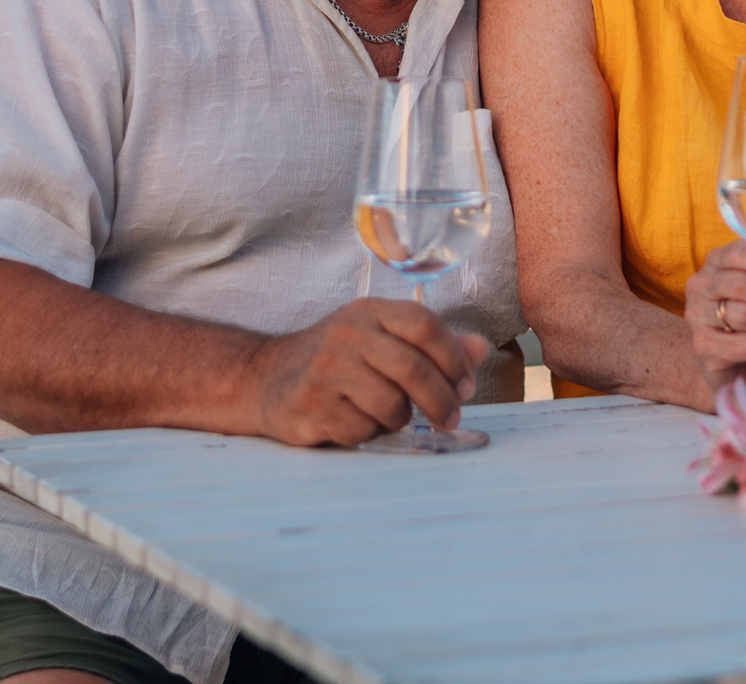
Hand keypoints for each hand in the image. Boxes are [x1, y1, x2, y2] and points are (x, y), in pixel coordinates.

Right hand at [247, 299, 488, 446]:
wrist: (265, 378)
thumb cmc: (337, 360)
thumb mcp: (381, 340)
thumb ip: (431, 345)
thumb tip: (480, 348)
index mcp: (370, 312)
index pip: (424, 324)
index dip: (454, 357)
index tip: (466, 385)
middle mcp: (347, 334)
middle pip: (413, 368)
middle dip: (441, 400)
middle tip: (451, 419)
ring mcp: (326, 369)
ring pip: (390, 405)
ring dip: (399, 419)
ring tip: (388, 415)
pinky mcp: (311, 404)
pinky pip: (361, 430)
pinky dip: (367, 433)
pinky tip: (354, 422)